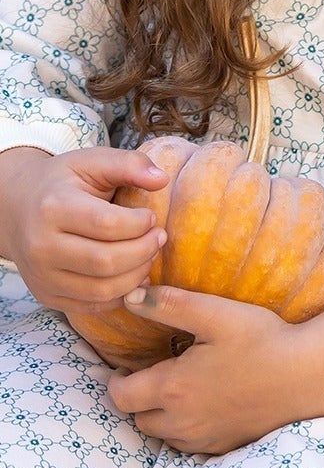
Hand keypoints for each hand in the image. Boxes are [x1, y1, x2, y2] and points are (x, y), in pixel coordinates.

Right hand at [0, 146, 167, 309]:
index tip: (153, 217)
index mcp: (53, 208)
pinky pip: (92, 305)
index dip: (140, 224)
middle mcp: (42, 247)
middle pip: (106, 262)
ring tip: (149, 255)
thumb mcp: (92, 161)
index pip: (107, 225)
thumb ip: (129, 164)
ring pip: (101, 290)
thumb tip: (162, 179)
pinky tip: (132, 274)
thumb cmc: (63, 182)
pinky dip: (120, 294)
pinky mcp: (47, 295)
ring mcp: (42, 276)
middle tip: (159, 238)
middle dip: (144, 251)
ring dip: (137, 276)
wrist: (18, 208)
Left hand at [108, 285, 303, 453]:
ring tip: (176, 389)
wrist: (305, 378)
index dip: (115, 382)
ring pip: (162, 434)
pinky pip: (189, 444)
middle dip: (137, 399)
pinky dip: (184, 428)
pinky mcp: (223, 446)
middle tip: (150, 375)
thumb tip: (129, 296)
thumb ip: (169, 304)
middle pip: (138, 419)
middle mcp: (181, 421)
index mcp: (173, 388)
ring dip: (160, 415)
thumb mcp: (216, 314)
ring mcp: (202, 438)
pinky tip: (203, 405)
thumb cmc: (262, 341)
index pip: (121, 396)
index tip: (122, 368)